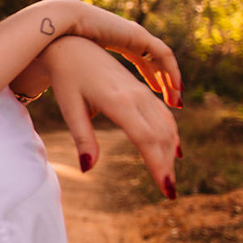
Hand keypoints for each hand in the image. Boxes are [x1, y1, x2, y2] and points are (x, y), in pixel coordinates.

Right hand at [36, 0, 182, 107]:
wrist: (63, 31)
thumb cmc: (64, 52)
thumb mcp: (84, 71)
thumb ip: (92, 84)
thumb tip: (90, 110)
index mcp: (119, 44)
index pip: (142, 64)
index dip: (151, 80)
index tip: (157, 100)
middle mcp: (131, 40)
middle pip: (155, 65)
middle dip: (165, 84)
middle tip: (173, 103)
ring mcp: (136, 36)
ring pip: (162, 61)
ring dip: (171, 81)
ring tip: (175, 102)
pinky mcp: (138, 36)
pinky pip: (163, 54)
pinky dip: (171, 71)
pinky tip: (175, 88)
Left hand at [40, 37, 179, 198]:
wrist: (73, 47)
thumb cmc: (67, 79)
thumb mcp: (70, 109)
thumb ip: (82, 138)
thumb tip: (87, 169)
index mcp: (119, 102)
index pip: (146, 139)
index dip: (158, 165)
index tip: (166, 190)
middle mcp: (136, 96)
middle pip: (161, 136)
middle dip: (167, 166)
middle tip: (170, 195)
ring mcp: (141, 93)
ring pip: (166, 126)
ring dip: (171, 152)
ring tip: (169, 178)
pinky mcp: (141, 92)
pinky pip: (163, 116)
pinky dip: (171, 135)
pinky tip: (174, 151)